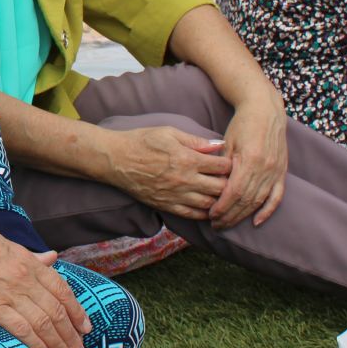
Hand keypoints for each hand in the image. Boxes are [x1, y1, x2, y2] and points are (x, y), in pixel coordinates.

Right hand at [0, 219, 89, 347]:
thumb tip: (52, 258)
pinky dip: (36, 345)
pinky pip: (20, 328)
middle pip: (57, 310)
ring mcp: (7, 291)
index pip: (61, 289)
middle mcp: (22, 276)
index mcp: (26, 260)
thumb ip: (28, 255)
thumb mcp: (2, 241)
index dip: (77, 311)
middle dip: (73, 336)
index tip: (86, 328)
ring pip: (43, 323)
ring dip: (60, 345)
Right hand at [97, 125, 233, 220]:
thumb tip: (218, 144)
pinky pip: (192, 215)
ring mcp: (176, 195)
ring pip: (209, 203)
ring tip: (222, 194)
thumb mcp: (169, 132)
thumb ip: (195, 140)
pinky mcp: (166, 205)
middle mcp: (185, 180)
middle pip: (220, 187)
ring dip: (219, 200)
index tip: (231, 163)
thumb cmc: (141, 141)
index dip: (231, 164)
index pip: (222, 166)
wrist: (115, 159)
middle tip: (231, 180)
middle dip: (229, 183)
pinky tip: (208, 209)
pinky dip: (204, 213)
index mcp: (188, 159)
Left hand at [213, 94, 287, 228]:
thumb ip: (222, 166)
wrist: (265, 110)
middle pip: (246, 200)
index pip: (235, 192)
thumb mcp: (227, 142)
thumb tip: (212, 189)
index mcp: (250, 159)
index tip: (211, 215)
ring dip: (243, 216)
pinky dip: (268, 210)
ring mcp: (276, 171)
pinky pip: (277, 196)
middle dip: (230, 215)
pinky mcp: (282, 172)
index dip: (223, 206)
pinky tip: (257, 221)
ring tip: (229, 224)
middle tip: (216, 225)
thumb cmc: (242, 124)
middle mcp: (265, 168)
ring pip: (259, 201)